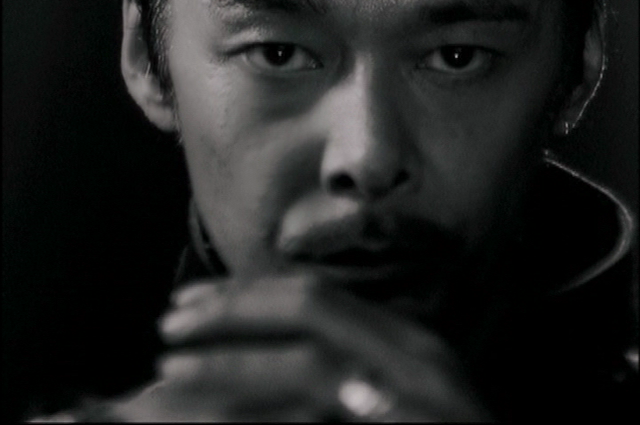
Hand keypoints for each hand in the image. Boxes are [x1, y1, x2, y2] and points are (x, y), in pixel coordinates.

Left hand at [106, 274, 491, 421]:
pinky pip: (320, 411)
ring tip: (169, 369)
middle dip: (231, 310)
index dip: (246, 292)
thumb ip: (343, 370)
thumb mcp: (391, 394)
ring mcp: (420, 396)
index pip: (314, 294)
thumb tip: (265, 354)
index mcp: (404, 339)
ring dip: (232, 360)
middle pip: (309, 306)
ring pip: (310, 361)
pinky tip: (213, 418)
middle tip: (169, 323)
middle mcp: (416, 355)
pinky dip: (261, 411)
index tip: (190, 301)